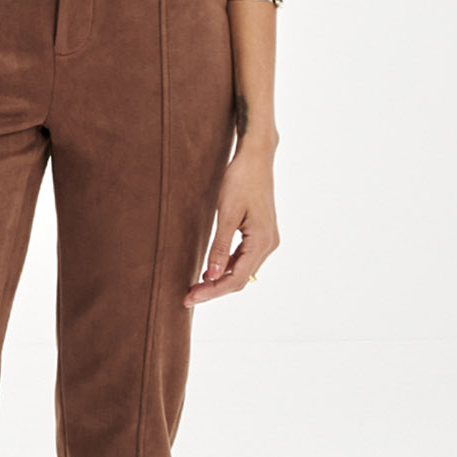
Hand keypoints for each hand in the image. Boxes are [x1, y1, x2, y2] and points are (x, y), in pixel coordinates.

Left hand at [184, 145, 278, 305]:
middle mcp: (269, 244)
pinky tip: (211, 270)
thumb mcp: (227, 213)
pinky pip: (244, 259)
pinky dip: (228, 268)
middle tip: (188, 297)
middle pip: (240, 279)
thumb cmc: (241, 179)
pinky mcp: (261, 234)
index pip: (235, 279)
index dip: (212, 292)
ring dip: (220, 280)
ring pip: (243, 271)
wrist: (256, 157)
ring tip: (195, 287)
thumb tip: (213, 275)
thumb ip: (220, 247)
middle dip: (214, 289)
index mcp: (262, 241)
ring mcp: (267, 239)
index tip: (189, 298)